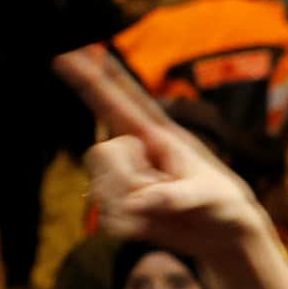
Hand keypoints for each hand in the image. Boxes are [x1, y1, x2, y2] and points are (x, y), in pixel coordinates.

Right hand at [63, 45, 269, 259]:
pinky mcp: (120, 206)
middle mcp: (135, 152)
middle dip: (123, 178)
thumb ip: (177, 198)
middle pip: (100, 153)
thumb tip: (141, 202)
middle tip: (159, 194)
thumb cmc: (222, 204)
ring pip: (100, 189)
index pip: (117, 99)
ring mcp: (124, 179)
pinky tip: (154, 225)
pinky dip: (130, 228)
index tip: (64, 54)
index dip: (89, 77)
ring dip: (131, 208)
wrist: (223, 235)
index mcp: (156, 134)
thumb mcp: (207, 197)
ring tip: (164, 211)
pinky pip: (106, 218)